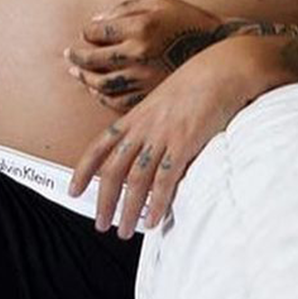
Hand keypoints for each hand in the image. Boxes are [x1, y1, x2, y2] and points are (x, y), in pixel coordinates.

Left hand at [64, 0, 228, 110]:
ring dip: (85, 79)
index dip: (86, 32)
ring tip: (78, 73)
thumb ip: (125, 8)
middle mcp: (139, 54)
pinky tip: (98, 89)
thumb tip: (96, 21)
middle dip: (76, 58)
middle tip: (70, 56)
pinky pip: (117, 101)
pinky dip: (102, 97)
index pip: (95, 33)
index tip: (86, 33)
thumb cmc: (187, 19)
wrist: (217, 46)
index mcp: (139, 27)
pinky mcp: (151, 94)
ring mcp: (145, 77)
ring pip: (101, 84)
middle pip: (92, 60)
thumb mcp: (159, 0)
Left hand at [67, 40, 266, 237]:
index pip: (99, 146)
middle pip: (113, 170)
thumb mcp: (165, 98)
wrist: (224, 69)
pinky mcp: (184, 143)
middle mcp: (144, 128)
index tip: (73, 190)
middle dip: (104, 201)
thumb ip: (153, 122)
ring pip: (136, 181)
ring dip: (127, 210)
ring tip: (125, 230)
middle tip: (101, 224)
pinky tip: (153, 219)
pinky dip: (157, 203)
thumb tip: (149, 145)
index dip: (84, 170)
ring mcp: (162, 136)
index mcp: (136, 116)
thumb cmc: (200, 82)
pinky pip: (165, 180)